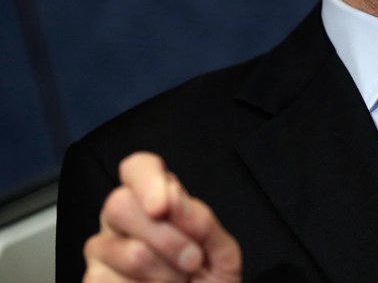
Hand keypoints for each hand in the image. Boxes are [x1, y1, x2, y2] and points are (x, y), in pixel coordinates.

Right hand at [83, 152, 241, 281]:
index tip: (162, 207)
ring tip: (179, 280)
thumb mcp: (222, 252)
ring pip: (127, 251)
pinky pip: (112, 281)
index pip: (138, 168)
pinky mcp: (93, 280)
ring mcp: (104, 252)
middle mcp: (124, 221)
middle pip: (119, 204)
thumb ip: (202, 222)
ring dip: (166, 273)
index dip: (147, 180)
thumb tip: (173, 198)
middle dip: (166, 237)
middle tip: (192, 260)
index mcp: (158, 202)